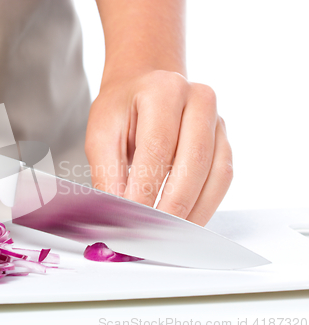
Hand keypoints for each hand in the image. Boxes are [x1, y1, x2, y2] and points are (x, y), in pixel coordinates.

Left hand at [85, 70, 232, 225]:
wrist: (143, 89)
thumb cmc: (121, 110)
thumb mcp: (101, 134)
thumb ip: (108, 174)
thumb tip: (118, 216)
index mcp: (164, 90)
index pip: (157, 148)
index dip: (145, 189)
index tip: (133, 220)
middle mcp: (199, 100)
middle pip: (193, 162)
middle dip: (172, 206)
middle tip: (152, 236)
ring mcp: (217, 121)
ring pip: (215, 174)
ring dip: (193, 211)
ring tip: (168, 236)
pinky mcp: (224, 142)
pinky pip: (222, 179)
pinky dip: (205, 205)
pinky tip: (186, 221)